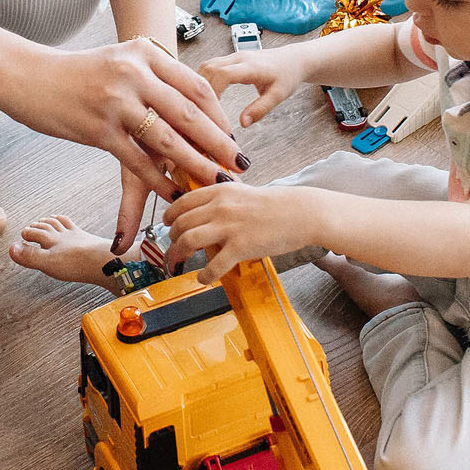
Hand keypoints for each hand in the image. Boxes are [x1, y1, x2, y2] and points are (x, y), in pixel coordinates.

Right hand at [0, 37, 239, 248]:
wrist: (26, 74)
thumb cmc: (76, 72)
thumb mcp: (119, 60)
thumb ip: (151, 77)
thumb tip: (188, 106)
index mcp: (144, 53)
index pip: (195, 86)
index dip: (219, 116)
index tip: (232, 138)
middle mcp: (134, 73)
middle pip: (190, 113)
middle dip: (219, 144)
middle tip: (240, 165)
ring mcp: (116, 101)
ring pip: (168, 140)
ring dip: (196, 166)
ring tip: (216, 183)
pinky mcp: (98, 128)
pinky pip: (137, 161)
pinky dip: (159, 181)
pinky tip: (174, 194)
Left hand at [164, 181, 330, 281]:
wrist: (303, 213)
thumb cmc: (278, 205)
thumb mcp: (244, 193)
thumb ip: (223, 201)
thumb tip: (207, 215)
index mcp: (220, 191)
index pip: (182, 202)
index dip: (169, 216)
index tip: (166, 225)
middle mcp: (220, 206)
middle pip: (181, 224)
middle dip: (171, 240)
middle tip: (172, 250)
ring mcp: (229, 227)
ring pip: (188, 241)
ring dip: (179, 255)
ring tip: (179, 264)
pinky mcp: (240, 246)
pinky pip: (213, 265)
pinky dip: (204, 275)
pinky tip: (203, 279)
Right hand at [198, 47, 301, 128]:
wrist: (293, 60)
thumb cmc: (288, 75)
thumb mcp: (278, 95)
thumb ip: (260, 109)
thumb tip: (243, 123)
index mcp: (251, 66)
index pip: (223, 74)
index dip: (212, 91)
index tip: (211, 108)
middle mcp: (240, 58)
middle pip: (210, 68)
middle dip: (202, 89)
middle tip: (202, 110)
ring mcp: (234, 56)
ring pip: (207, 65)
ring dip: (201, 83)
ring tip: (203, 104)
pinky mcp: (232, 59)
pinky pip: (211, 65)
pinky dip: (205, 79)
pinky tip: (206, 93)